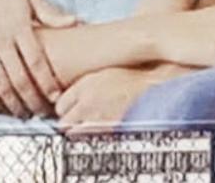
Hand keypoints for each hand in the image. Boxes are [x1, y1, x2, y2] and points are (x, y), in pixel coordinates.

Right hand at [0, 0, 75, 116]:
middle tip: (41, 111)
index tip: (54, 97)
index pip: (35, 62)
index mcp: (17, 27)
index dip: (47, 83)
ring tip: (23, 112)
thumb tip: (75, 21)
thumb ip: (52, 14)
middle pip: (18, 79)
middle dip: (32, 100)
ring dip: (13, 105)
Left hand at [55, 66, 170, 136]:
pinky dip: (91, 138)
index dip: (65, 109)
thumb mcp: (103, 75)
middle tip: (76, 121)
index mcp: (85, 85)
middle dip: (68, 122)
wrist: (153, 89)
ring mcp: (97, 118)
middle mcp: (87, 102)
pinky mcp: (108, 131)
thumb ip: (85, 86)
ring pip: (74, 133)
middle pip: (64, 121)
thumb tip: (74, 96)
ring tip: (87, 128)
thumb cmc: (134, 79)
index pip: (60, 104)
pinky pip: (90, 140)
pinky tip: (98, 132)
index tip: (69, 110)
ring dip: (78, 132)